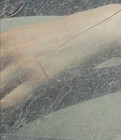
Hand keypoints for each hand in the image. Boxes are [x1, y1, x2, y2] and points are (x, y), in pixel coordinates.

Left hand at [0, 5, 120, 110]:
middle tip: (2, 87)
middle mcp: (10, 50)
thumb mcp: (31, 34)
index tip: (0, 78)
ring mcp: (23, 64)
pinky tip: (5, 107)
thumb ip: (12, 47)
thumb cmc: (64, 34)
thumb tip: (5, 64)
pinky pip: (10, 100)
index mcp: (7, 37)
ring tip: (3, 99)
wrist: (92, 32)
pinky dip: (4, 106)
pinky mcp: (37, 79)